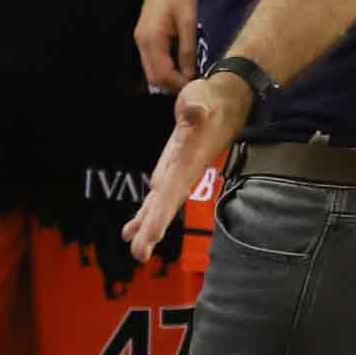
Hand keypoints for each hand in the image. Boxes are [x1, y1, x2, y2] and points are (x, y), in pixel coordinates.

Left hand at [127, 71, 247, 262]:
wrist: (224, 102)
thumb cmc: (211, 100)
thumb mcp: (203, 99)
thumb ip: (198, 108)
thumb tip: (195, 111)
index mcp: (187, 160)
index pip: (172, 191)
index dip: (160, 213)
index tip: (149, 235)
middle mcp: (182, 173)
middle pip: (165, 206)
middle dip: (152, 230)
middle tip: (138, 255)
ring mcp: (177, 173)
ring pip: (159, 206)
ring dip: (147, 227)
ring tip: (135, 250)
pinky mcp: (172, 170)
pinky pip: (157, 197)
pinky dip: (145, 213)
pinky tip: (131, 229)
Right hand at [134, 0, 199, 93]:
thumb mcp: (189, 21)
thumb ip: (188, 50)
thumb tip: (191, 75)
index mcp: (151, 40)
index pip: (162, 75)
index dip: (179, 85)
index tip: (198, 87)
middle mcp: (141, 41)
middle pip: (153, 75)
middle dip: (172, 84)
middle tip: (195, 84)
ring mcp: (141, 36)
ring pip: (152, 68)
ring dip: (169, 76)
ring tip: (190, 76)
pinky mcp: (145, 32)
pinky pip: (153, 57)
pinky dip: (165, 65)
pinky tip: (182, 63)